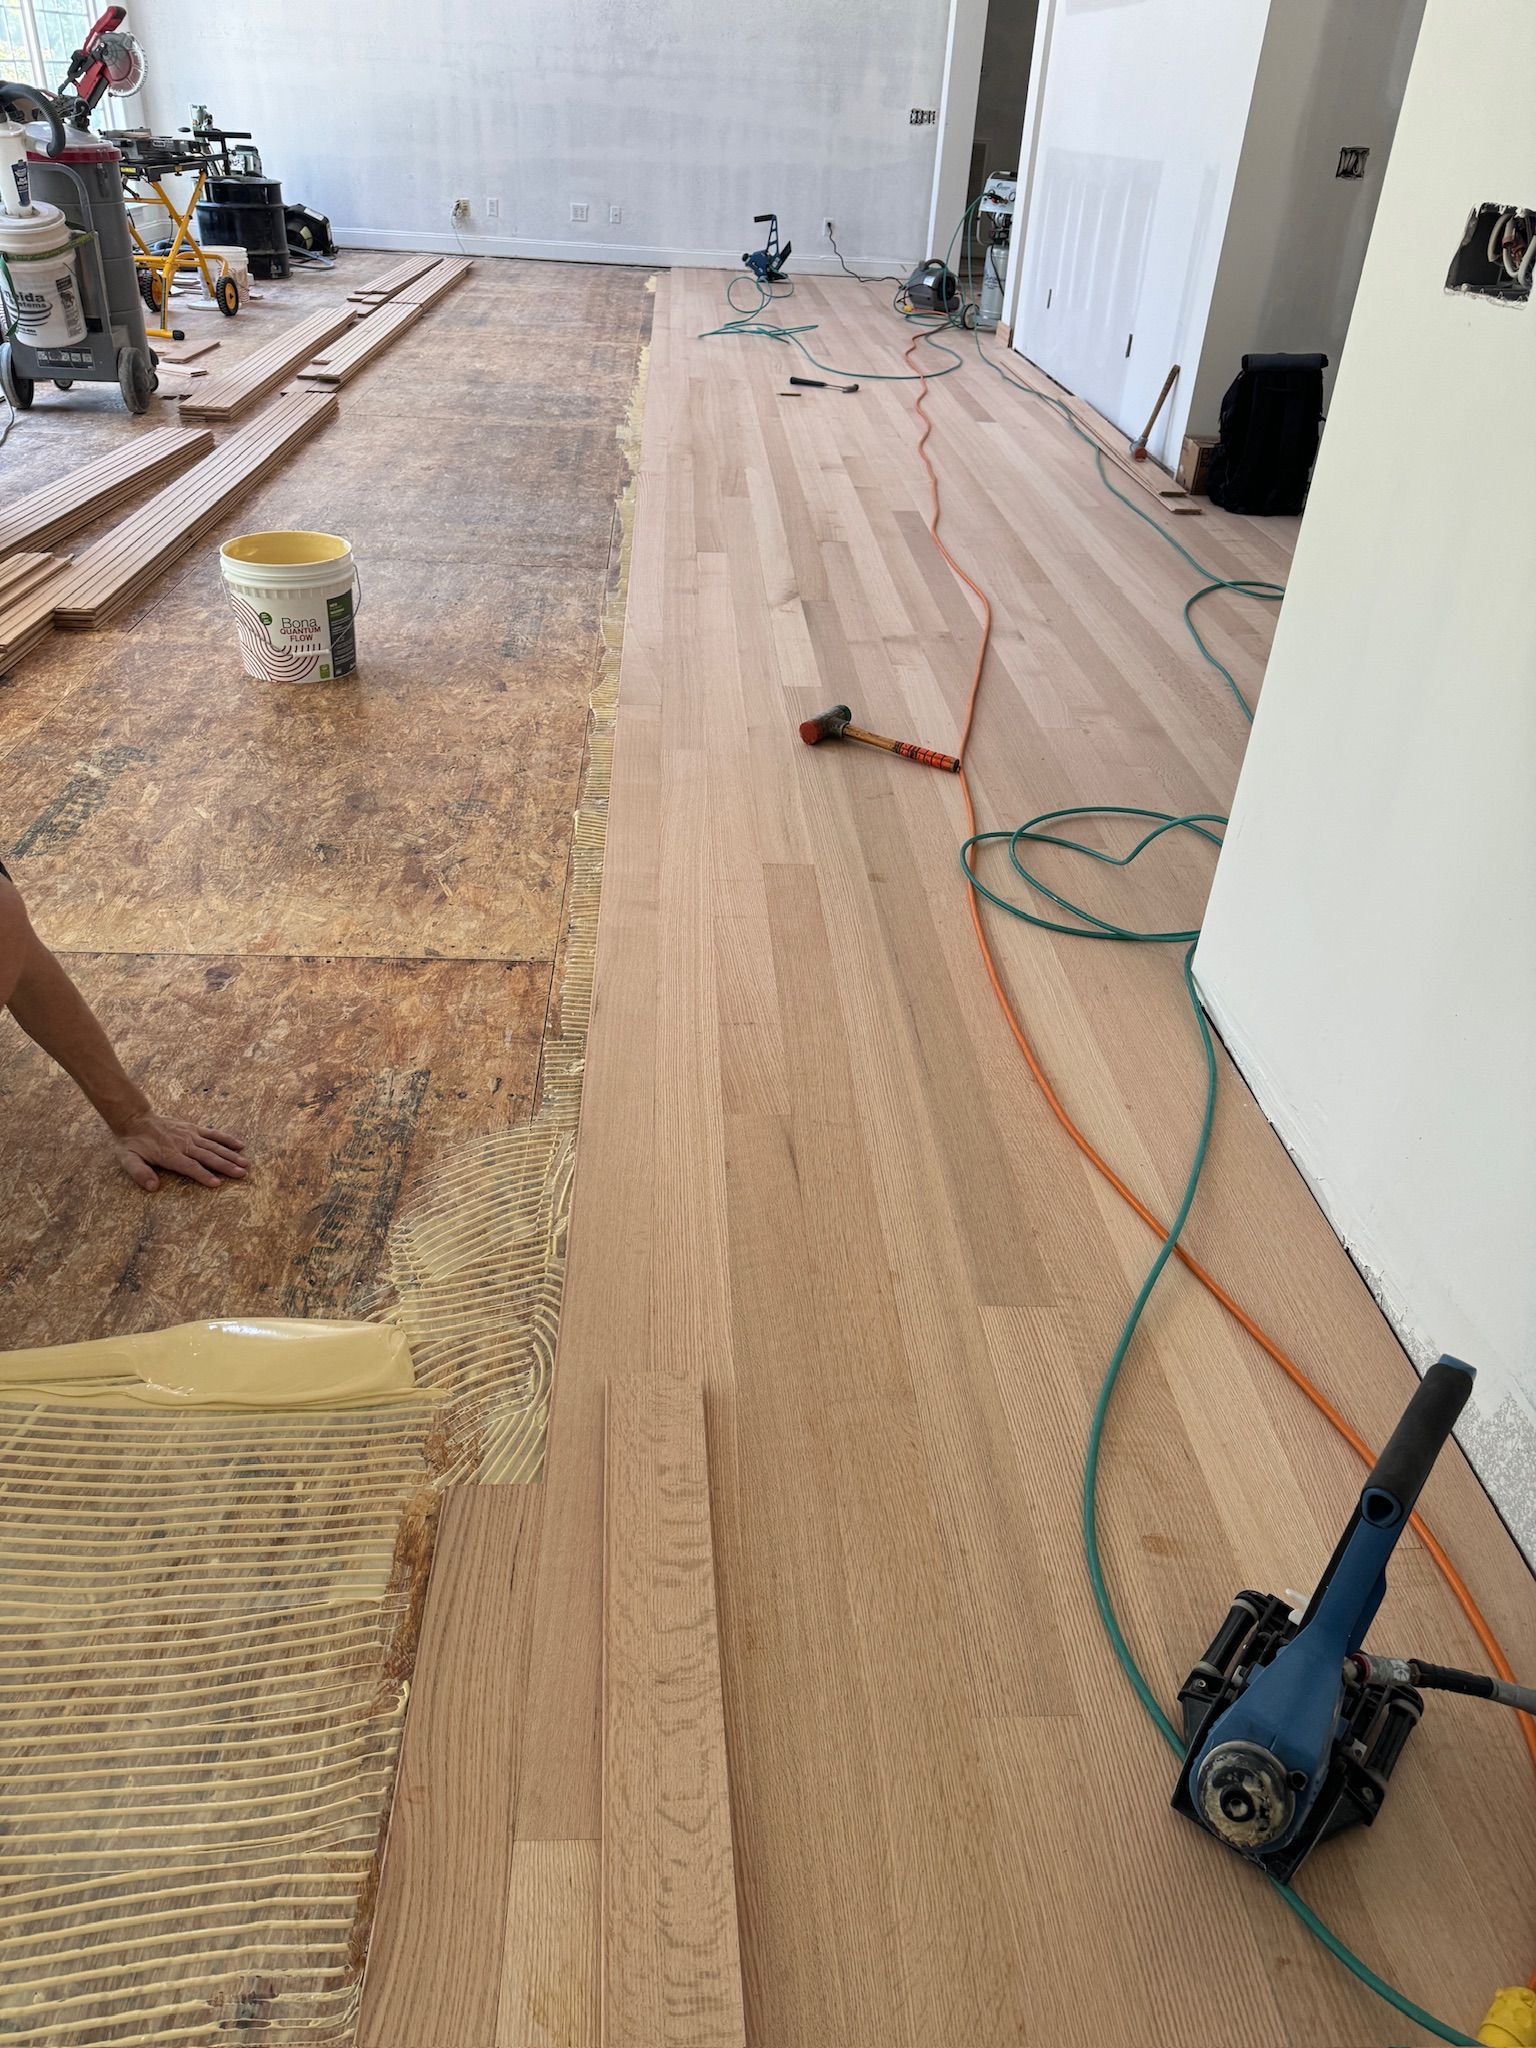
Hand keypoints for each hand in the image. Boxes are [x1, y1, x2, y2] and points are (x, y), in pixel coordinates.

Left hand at [111, 1111, 248, 1190]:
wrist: (135, 1119)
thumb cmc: (132, 1143)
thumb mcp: (128, 1160)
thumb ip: (140, 1173)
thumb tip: (152, 1187)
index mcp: (170, 1154)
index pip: (190, 1167)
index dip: (204, 1175)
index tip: (218, 1183)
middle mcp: (184, 1144)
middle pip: (208, 1156)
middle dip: (226, 1166)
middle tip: (242, 1174)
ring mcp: (191, 1135)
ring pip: (214, 1146)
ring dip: (230, 1155)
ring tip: (245, 1164)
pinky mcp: (194, 1129)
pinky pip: (213, 1134)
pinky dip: (227, 1139)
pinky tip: (240, 1145)